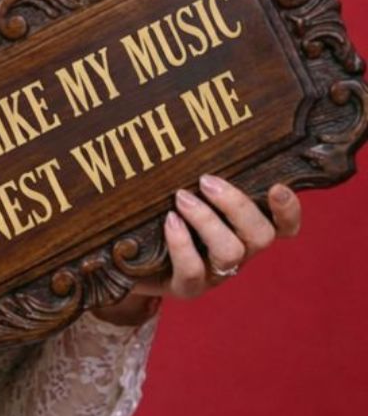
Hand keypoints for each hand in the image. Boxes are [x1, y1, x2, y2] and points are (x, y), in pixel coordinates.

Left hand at [93, 177, 301, 325]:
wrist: (127, 260)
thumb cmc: (159, 215)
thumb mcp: (182, 192)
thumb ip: (197, 174)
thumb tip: (188, 128)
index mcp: (243, 229)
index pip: (284, 226)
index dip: (288, 211)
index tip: (277, 187)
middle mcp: (237, 252)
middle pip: (261, 235)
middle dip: (237, 205)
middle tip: (206, 181)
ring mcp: (214, 274)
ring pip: (231, 252)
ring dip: (207, 221)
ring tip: (181, 198)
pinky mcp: (185, 287)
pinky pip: (193, 271)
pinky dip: (182, 243)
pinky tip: (169, 221)